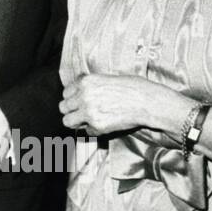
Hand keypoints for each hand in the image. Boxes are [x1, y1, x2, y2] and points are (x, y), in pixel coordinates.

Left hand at [60, 74, 190, 136]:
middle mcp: (83, 96)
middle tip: (82, 113)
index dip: (73, 98)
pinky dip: (94, 131)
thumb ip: (91, 85)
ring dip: (77, 122)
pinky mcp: (97, 125)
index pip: (65, 93)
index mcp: (85, 81)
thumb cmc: (134, 87)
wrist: (148, 101)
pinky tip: (105, 125)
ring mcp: (89, 111)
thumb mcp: (107, 78)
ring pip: (68, 121)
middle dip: (72, 111)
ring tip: (88, 121)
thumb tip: (80, 92)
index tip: (79, 102)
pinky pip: (87, 132)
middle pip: (63, 107)